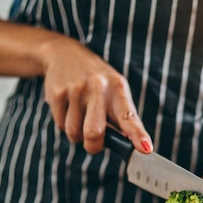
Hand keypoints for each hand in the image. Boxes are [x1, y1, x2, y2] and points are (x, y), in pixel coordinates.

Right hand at [42, 38, 152, 153]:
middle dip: (93, 145)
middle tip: (94, 142)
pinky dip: (64, 124)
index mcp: (118, 89)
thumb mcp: (115, 91)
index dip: (138, 135)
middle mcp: (98, 87)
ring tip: (80, 116)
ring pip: (74, 133)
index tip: (145, 148)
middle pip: (94, 132)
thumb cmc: (97, 82)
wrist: (65, 54)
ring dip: (77, 134)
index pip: (129, 117)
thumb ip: (121, 117)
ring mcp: (76, 90)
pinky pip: (60, 125)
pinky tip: (68, 108)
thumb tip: (126, 146)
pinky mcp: (57, 93)